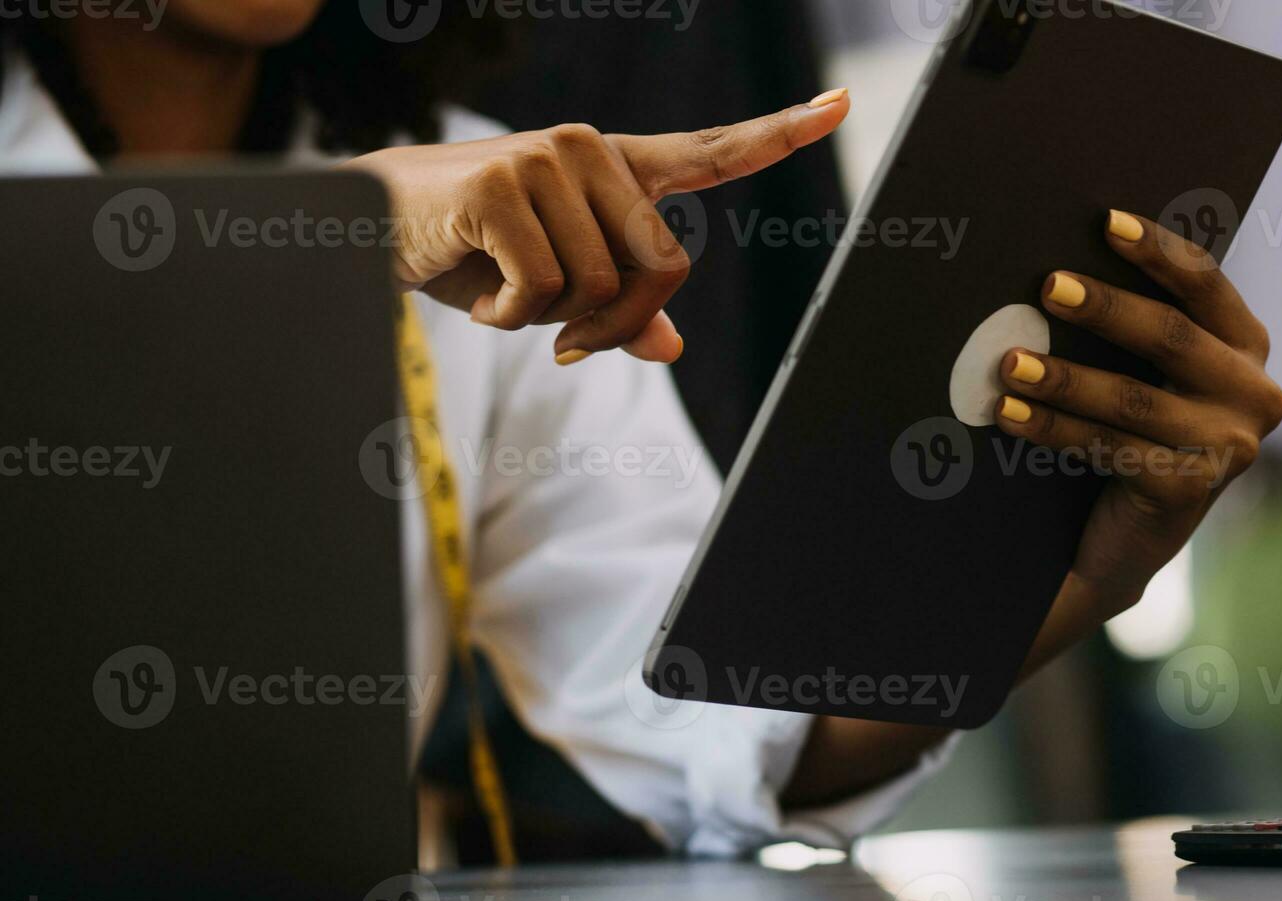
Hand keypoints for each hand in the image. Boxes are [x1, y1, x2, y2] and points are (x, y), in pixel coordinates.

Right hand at [343, 89, 850, 363]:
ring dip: (549, 320)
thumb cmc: (471, 252)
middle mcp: (589, 150)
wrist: (368, 222)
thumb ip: (615, 308)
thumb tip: (669, 344)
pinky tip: (477, 286)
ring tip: (502, 292)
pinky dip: (510, 317)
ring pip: (598, 290)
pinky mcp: (501, 187)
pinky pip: (542, 293)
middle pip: (662, 270)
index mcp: (615, 166)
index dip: (779, 135)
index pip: (711, 151)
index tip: (843, 105)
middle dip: (614, 322)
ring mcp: (546, 159)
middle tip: (564, 339)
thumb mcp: (551, 286)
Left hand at [1001, 210, 1281, 670]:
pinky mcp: (1189, 488)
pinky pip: (1110, 446)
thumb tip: (1061, 268)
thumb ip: (1134, 326)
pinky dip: (1054, 428)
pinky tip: (1011, 414)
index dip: (1157, 250)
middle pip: (1171, 336)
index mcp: (1245, 346)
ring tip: (1009, 361)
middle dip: (1105, 307)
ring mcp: (1228, 446)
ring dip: (1064, 377)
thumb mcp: (1148, 373)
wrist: (1127, 537)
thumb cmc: (1130, 431)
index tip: (1105, 221)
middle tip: (1047, 286)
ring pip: (1132, 398)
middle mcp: (1253, 393)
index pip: (1205, 283)